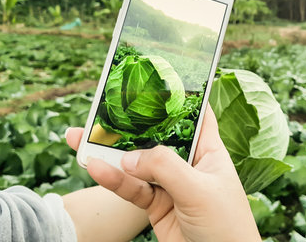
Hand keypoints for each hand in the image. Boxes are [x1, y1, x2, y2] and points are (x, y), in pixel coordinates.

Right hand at [66, 106, 260, 241]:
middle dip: (129, 125)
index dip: (177, 96)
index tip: (153, 79)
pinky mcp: (156, 205)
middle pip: (155, 137)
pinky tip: (95, 169)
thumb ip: (165, 168)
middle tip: (101, 109)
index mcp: (208, 150)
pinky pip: (131, 188)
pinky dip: (113, 180)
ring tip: (80, 138)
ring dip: (110, 153)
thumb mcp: (199, 190)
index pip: (194, 114)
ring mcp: (170, 184)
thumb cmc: (226, 226)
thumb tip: (129, 157)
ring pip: (136, 163)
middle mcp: (188, 163)